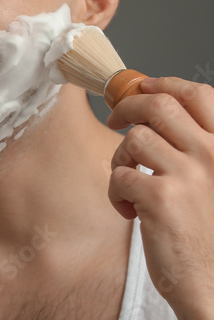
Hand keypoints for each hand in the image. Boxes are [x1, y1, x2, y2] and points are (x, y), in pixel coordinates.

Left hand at [107, 77, 213, 319]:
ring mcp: (188, 175)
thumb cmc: (213, 236)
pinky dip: (115, 192)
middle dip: (127, 108)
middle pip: (157, 106)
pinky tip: (129, 211)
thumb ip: (201, 151)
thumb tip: (162, 114)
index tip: (141, 88)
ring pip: (133, 139)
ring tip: (130, 184)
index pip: (198, 94)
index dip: (163, 84)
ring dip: (120, 158)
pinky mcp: (161, 200)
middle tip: (115, 121)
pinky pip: (120, 176)